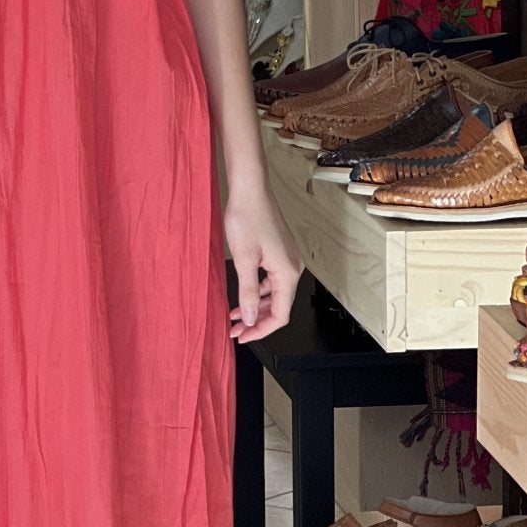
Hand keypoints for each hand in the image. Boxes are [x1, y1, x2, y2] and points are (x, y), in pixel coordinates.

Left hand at [223, 184, 301, 343]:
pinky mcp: (279, 252)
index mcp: (287, 272)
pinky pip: (271, 280)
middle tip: (235, 330)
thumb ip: (248, 292)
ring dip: (255, 307)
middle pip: (279, 306)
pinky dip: (257, 291)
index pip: (281, 314)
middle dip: (257, 321)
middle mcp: (292, 268)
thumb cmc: (247, 218)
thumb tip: (252, 318)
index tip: (243, 337)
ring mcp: (286, 260)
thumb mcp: (244, 260)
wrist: (250, 189)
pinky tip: (241, 295)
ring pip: (274, 294)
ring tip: (234, 315)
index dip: (262, 330)